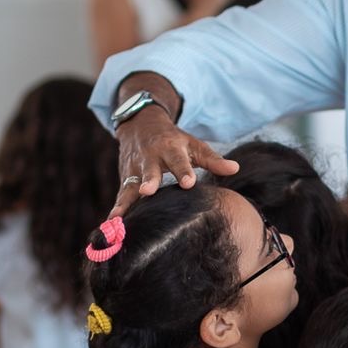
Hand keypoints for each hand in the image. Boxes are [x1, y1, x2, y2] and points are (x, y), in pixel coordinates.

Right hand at [112, 106, 237, 216]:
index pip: (179, 161)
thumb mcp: (194, 145)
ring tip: (119, 215)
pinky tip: (111, 222)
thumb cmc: (174, 140)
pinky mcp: (125, 178)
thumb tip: (236, 168)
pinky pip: (121, 194)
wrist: (141, 124)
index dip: (183, 171)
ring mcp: (135, 168)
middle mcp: (151, 157)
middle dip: (149, 180)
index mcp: (171, 149)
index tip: (188, 183)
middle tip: (148, 190)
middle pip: (150, 170)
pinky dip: (116, 207)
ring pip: (130, 184)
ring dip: (125, 199)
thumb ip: (213, 160)